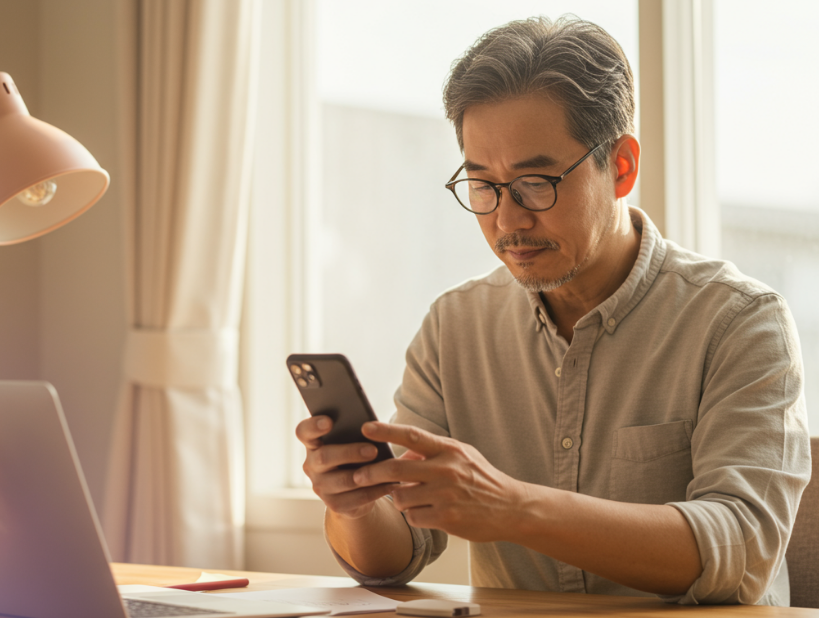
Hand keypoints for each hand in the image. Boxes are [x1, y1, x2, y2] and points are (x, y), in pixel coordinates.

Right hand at [295, 416, 393, 519]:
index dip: (313, 426)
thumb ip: (354, 431)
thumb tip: (371, 425)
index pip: (304, 431)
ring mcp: (320, 486)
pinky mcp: (334, 504)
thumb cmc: (356, 453)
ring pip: (342, 480)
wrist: (357, 488)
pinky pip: (356, 498)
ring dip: (365, 474)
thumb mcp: (352, 440)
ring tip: (386, 469)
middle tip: (373, 450)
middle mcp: (312, 464)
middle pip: (324, 457)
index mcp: (313, 443)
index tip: (329, 421)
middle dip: (350, 453)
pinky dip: (375, 491)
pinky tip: (390, 484)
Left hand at [352, 422, 529, 541]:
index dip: (386, 431)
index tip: (365, 427)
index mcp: (449, 450)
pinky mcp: (446, 518)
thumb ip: (432, 450)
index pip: (412, 435)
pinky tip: (426, 512)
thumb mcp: (461, 456)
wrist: (510, 508)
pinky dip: (413, 515)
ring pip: (401, 496)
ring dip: (398, 498)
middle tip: (358, 475)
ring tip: (410, 497)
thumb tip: (402, 451)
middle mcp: (446, 470)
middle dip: (372, 472)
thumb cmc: (481, 478)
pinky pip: (413, 517)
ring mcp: (446, 495)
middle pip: (396, 468)